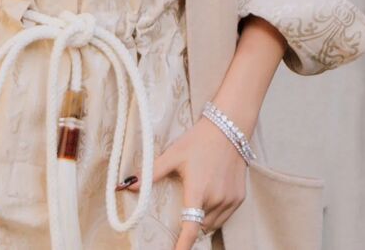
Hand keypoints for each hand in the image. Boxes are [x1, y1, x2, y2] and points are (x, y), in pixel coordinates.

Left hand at [119, 117, 246, 248]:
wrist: (229, 127)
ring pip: (212, 223)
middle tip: (183, 208)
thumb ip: (150, 174)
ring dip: (202, 220)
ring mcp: (230, 199)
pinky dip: (215, 214)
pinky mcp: (239, 197)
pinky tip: (210, 197)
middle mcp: (216, 198)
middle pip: (199, 225)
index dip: (183, 245)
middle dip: (190, 223)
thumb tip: (125, 186)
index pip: (191, 227)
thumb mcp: (173, 155)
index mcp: (198, 190)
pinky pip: (225, 216)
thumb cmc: (199, 140)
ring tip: (196, 200)